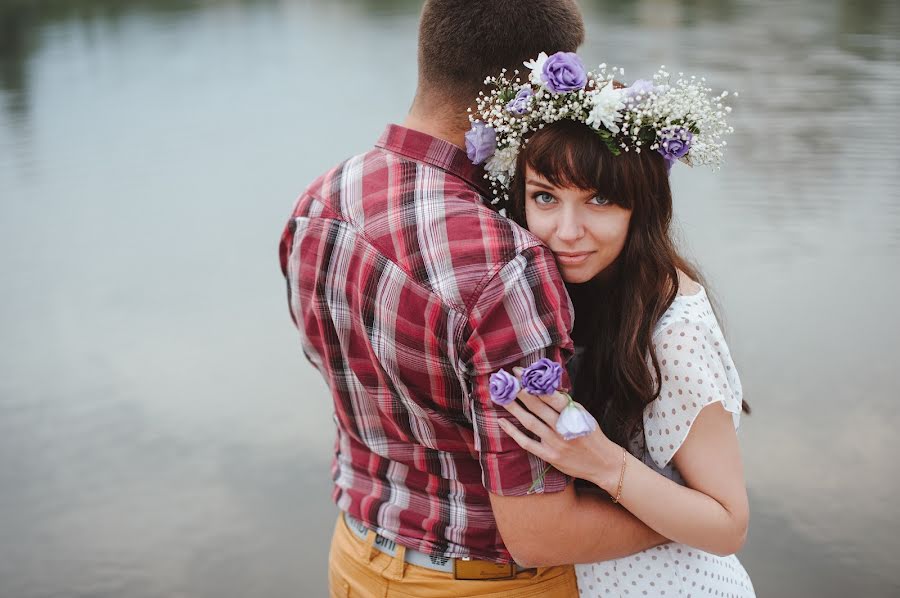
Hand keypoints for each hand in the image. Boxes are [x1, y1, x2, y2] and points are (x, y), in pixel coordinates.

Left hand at [497, 377, 622, 490]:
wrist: (603, 464)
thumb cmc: (593, 436)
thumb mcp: (584, 415)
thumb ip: (566, 403)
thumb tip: (546, 387)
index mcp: (573, 415)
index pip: (551, 396)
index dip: (534, 384)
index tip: (522, 373)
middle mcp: (563, 428)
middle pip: (537, 407)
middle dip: (521, 391)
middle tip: (508, 380)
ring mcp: (554, 443)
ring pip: (530, 422)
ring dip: (514, 408)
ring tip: (502, 397)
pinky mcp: (549, 456)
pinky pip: (526, 443)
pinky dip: (513, 432)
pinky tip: (502, 422)